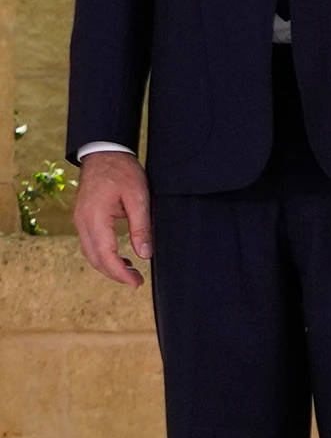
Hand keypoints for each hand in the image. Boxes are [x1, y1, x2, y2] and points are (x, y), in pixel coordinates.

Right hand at [70, 150, 148, 288]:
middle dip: (114, 274)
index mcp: (94, 218)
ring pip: (90, 252)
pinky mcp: (83, 217)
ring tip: (130, 272)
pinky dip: (102, 254)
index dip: (120, 273)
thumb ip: (141, 227)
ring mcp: (79, 220)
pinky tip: (119, 258)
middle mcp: (82, 222)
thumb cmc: (122, 172)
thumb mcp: (139, 197)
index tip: (136, 283)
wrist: (104, 153)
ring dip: (107, 266)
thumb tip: (144, 254)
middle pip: (94, 258)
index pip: (105, 255)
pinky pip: (89, 243)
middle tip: (136, 282)